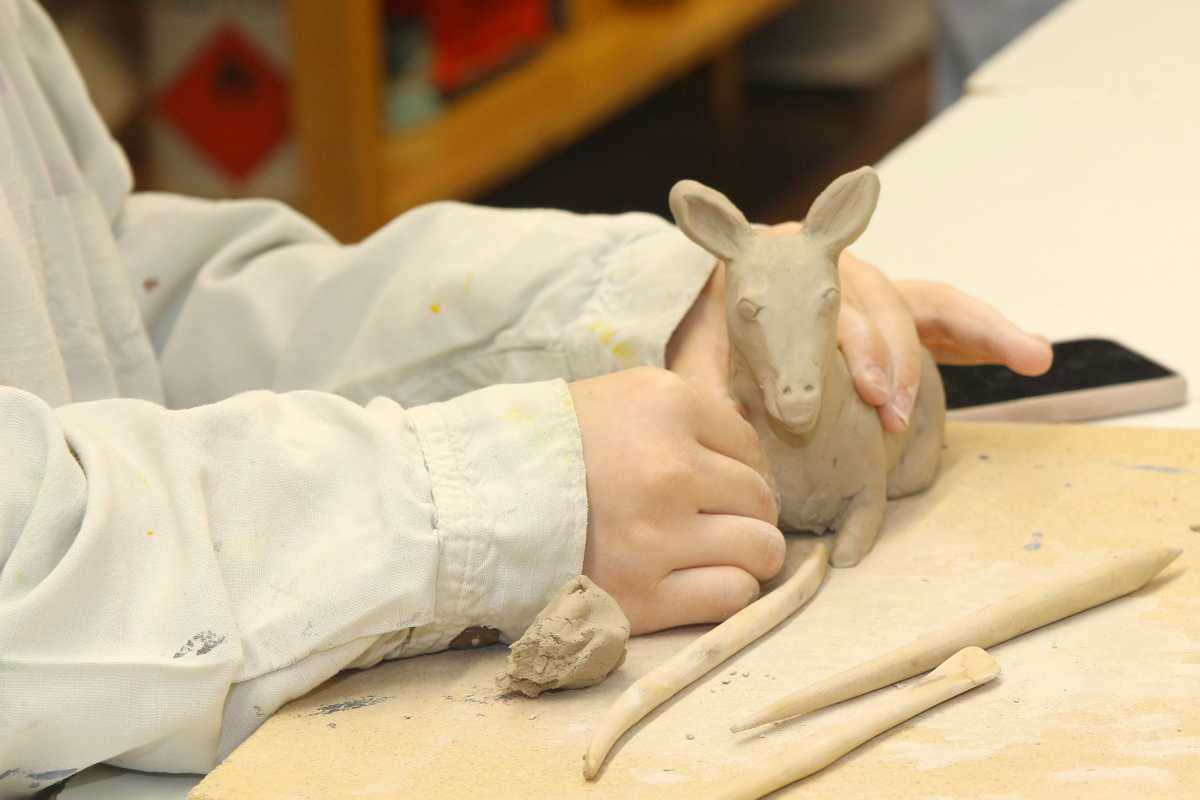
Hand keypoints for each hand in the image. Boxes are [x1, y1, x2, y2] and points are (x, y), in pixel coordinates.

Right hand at [570, 368, 782, 634]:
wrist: (474, 503)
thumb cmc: (553, 446)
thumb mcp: (624, 395)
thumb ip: (692, 390)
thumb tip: (749, 400)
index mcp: (668, 406)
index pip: (749, 444)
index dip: (735, 465)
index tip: (712, 480)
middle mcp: (671, 469)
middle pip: (761, 498)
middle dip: (743, 510)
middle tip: (711, 518)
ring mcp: (658, 536)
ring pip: (760, 549)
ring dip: (744, 553)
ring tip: (712, 552)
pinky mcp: (642, 596)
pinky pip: (731, 596)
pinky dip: (724, 591)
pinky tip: (696, 580)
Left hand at [667, 244, 1052, 431]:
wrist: (722, 300)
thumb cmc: (713, 329)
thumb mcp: (700, 354)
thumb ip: (709, 382)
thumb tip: (726, 427)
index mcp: (792, 268)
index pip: (835, 301)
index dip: (857, 343)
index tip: (868, 390)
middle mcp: (843, 270)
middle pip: (885, 300)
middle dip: (897, 354)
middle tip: (894, 408)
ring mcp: (879, 292)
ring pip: (932, 301)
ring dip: (970, 337)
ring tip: (1006, 367)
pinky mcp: (907, 316)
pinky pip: (957, 320)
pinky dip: (994, 336)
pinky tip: (1033, 358)